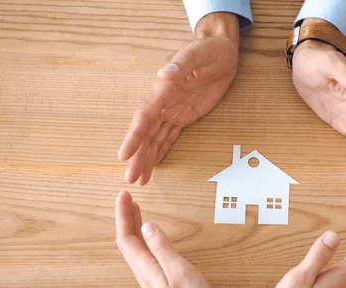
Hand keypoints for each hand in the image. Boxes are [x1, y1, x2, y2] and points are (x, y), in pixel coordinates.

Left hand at [115, 191, 219, 287]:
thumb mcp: (179, 270)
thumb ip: (162, 247)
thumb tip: (148, 226)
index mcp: (146, 267)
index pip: (127, 237)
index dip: (123, 215)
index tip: (124, 196)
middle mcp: (145, 272)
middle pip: (128, 241)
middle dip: (127, 218)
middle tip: (128, 199)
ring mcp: (152, 279)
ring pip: (136, 248)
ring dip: (135, 228)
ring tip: (137, 212)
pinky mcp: (161, 283)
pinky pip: (146, 256)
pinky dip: (145, 240)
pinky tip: (152, 237)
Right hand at [118, 12, 239, 185]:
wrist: (221, 51)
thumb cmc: (209, 50)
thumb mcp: (198, 54)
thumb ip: (181, 65)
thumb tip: (164, 74)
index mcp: (163, 89)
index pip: (145, 116)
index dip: (134, 136)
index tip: (124, 154)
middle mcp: (163, 102)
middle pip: (146, 133)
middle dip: (138, 156)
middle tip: (130, 178)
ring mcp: (173, 111)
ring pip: (155, 139)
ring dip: (147, 159)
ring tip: (139, 179)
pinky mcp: (184, 116)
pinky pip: (169, 136)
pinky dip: (160, 151)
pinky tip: (153, 164)